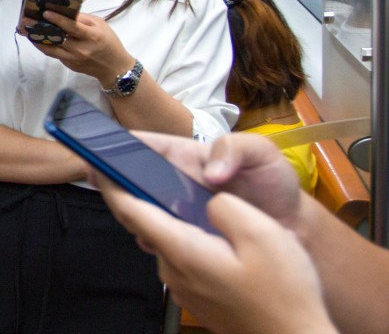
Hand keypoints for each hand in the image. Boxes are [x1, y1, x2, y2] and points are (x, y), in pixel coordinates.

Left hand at [19, 11, 132, 84]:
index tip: (45, 12)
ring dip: (36, 39)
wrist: (114, 68)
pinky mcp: (69, 65)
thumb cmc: (109, 42)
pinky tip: (37, 38)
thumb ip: (83, 19)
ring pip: (51, 49)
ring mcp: (74, 59)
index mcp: (92, 36)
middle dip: (40, 29)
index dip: (58, 20)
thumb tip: (64, 11)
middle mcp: (81, 49)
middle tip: (26, 20)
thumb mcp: (101, 25)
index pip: (72, 27)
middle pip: (57, 38)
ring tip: (26, 30)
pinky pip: (54, 54)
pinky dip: (45, 45)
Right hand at [97, 131, 304, 231]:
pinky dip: (152, 240)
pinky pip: (157, 238)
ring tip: (140, 220)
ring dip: (132, 215)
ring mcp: (175, 211)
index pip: (139, 145)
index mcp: (181, 155)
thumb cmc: (272, 183)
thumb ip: (236, 149)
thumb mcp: (261, 152)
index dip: (113, 147)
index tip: (96, 155)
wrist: (292, 226)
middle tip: (116, 194)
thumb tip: (210, 171)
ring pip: (139, 210)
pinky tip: (158, 243)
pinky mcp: (184, 238)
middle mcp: (171, 182)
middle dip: (116, 186)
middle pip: (130, 180)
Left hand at [98, 172, 335, 333]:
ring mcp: (184, 286)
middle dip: (132, 191)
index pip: (130, 209)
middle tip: (125, 163)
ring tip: (166, 185)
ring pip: (164, 238)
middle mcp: (173, 269)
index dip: (109, 182)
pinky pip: (180, 255)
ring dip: (162, 213)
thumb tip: (209, 201)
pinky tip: (201, 224)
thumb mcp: (262, 234)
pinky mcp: (197, 294)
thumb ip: (226, 206)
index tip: (93, 160)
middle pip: (143, 222)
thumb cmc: (283, 293)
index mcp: (182, 249)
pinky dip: (181, 233)